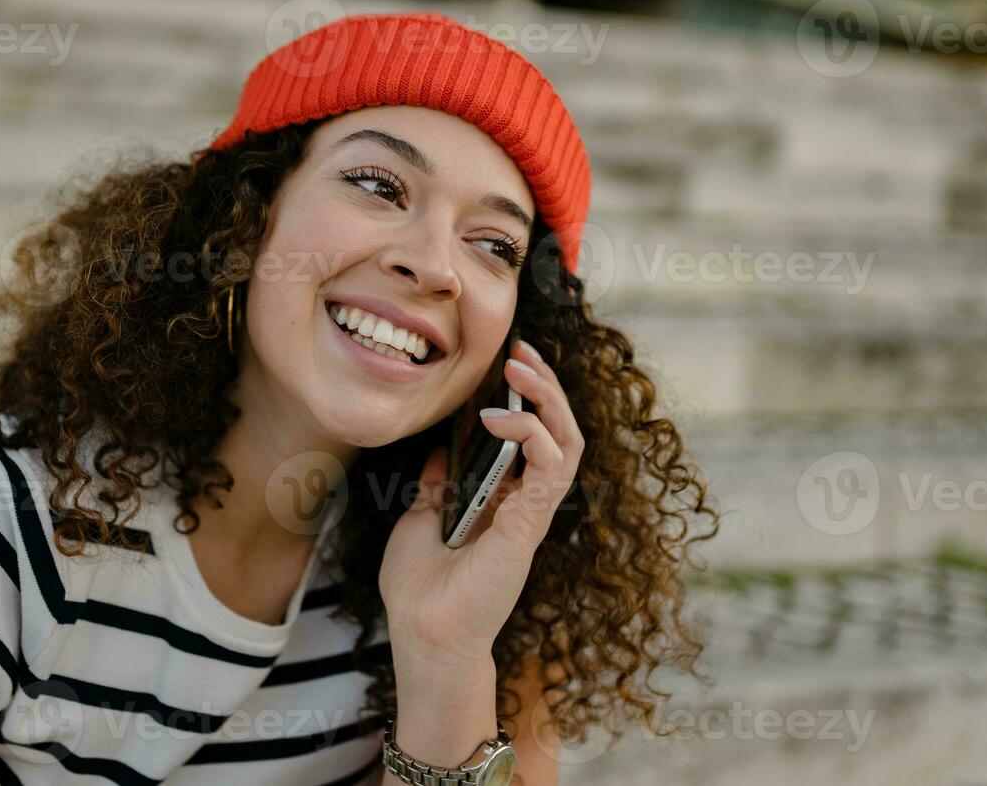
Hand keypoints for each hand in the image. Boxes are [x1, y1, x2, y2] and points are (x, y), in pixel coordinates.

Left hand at [378, 337, 585, 662]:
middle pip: (558, 432)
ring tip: (520, 369)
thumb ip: (438, 485)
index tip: (507, 362)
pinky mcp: (530, 525)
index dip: (528, 398)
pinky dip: (530, 433)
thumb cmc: (420, 589)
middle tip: (522, 352)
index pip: (534, 438)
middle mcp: (526, 503)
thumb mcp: (419, 519)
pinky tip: (497, 418)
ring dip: (548, 399)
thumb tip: (442, 450)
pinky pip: (549, 466)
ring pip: (567, 442)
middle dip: (545, 386)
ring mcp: (532, 513)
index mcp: (505, 501)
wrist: (422, 635)